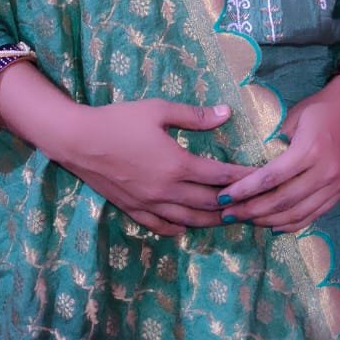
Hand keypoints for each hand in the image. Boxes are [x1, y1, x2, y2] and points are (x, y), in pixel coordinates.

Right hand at [55, 97, 246, 236]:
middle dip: (234, 205)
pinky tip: (187, 226)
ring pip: (189, 220)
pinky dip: (179, 229)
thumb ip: (194, 116)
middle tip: (252, 204)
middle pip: (210, 204)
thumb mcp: (158, 110)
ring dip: (212, 220)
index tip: (260, 176)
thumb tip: (226, 113)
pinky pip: (162, 226)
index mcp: (177, 164)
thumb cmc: (118, 120)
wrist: (78, 141)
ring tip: (228, 218)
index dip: (243, 178)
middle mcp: (167, 190)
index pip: (220, 176)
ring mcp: (150, 204)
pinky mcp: (134, 209)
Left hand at [215, 75, 339, 231]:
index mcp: (310, 149)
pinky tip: (273, 226)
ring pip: (298, 213)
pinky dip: (292, 224)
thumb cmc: (320, 108)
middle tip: (228, 214)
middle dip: (252, 211)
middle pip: (283, 201)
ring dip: (269, 221)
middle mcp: (325, 171)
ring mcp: (336, 185)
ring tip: (247, 220)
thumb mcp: (293, 117)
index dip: (245, 190)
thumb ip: (274, 142)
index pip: (271, 178)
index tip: (224, 196)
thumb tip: (251, 166)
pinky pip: (314, 215)